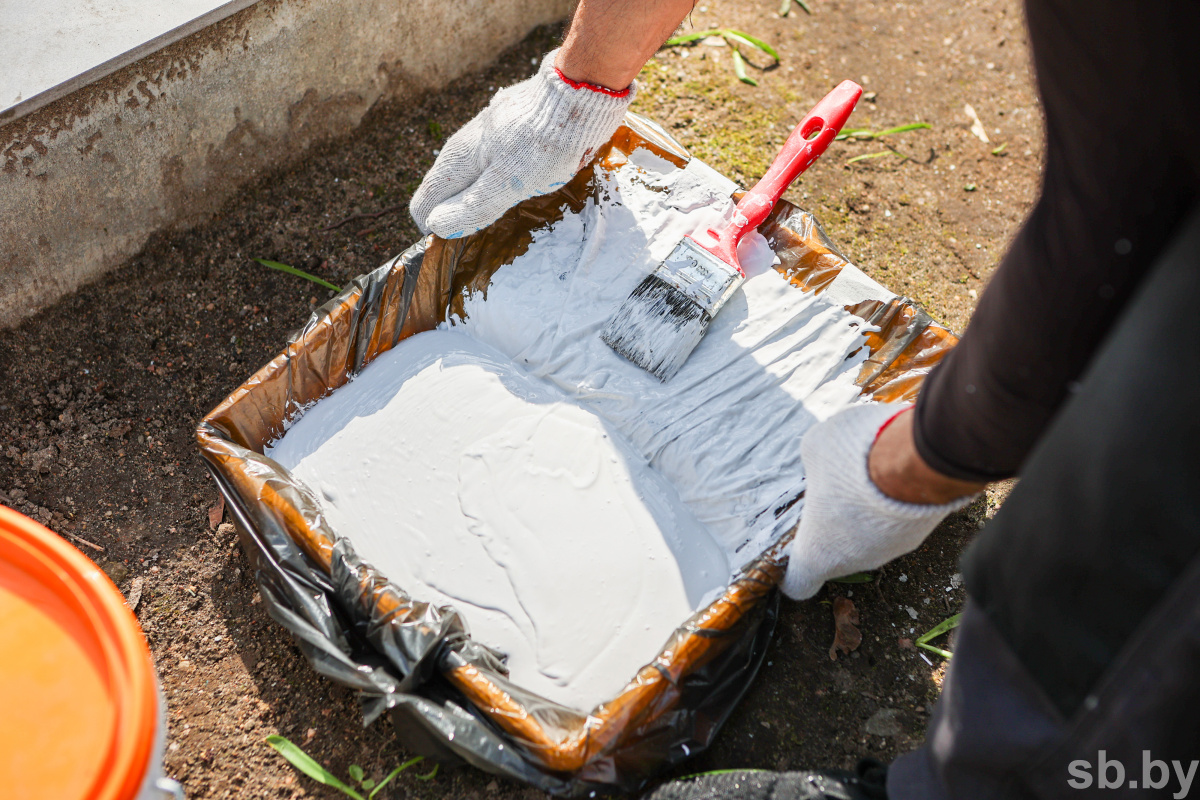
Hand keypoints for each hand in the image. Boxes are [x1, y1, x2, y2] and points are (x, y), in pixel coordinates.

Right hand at [409, 48, 634, 238]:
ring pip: (470, 175)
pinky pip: (492, 163)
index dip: (436, 228)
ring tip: (502, 214)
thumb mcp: (509, 183)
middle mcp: (465, 144)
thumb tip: (436, 226)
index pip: (425, 202)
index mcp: (458, 158)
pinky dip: (498, 181)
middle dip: (456, 214)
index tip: (460, 246)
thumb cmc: (545, 142)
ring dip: (478, 198)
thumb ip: (474, 205)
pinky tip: (519, 186)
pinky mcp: (510, 129)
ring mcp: (487, 134)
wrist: (579, 92)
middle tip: (485, 235)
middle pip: (446, 189)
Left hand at [781, 404, 981, 600]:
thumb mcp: (814, 451)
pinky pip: (899, 520)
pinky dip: (894, 503)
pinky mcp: (924, 532)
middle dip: (831, 525)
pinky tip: (893, 472)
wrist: (918, 456)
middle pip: (836, 552)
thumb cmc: (852, 460)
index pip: (799, 583)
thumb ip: (814, 469)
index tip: (790, 554)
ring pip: (870, 535)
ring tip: (866, 473)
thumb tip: (824, 466)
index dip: (790, 572)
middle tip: (831, 491)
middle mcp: (857, 561)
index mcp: (818, 552)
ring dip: (865, 513)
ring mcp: (894, 549)